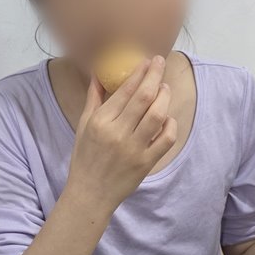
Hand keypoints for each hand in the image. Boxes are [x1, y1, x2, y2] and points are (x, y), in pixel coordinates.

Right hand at [65, 56, 177, 212]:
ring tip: (165, 87)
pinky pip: (166, 139)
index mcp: (101, 122)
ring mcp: (134, 149)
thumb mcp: (84, 126)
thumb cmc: (85, 158)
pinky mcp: (146, 162)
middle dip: (155, 76)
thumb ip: (93, 99)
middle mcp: (118, 133)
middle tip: (160, 63)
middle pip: (144, 97)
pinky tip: (167, 118)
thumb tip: (99, 74)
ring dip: (164, 97)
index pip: (124, 91)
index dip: (139, 73)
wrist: (91, 193)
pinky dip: (170, 125)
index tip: (147, 61)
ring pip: (158, 115)